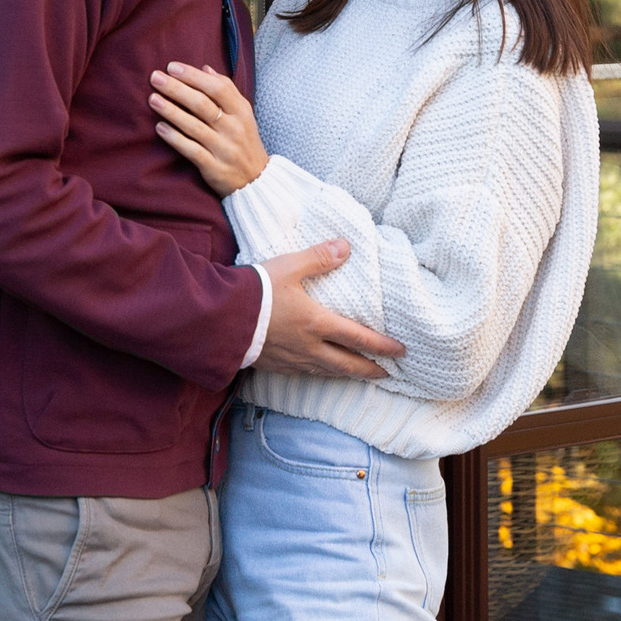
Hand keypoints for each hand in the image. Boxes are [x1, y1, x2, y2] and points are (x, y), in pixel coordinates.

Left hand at [150, 62, 268, 195]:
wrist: (256, 180)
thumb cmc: (244, 141)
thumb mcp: (243, 114)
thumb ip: (226, 90)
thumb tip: (205, 68)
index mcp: (241, 112)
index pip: (217, 87)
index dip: (193, 76)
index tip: (172, 67)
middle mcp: (233, 128)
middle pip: (202, 104)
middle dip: (177, 89)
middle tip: (155, 77)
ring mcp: (223, 149)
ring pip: (194, 126)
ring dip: (171, 111)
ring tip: (153, 99)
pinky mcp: (214, 167)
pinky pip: (191, 150)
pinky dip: (175, 138)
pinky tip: (160, 127)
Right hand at [251, 240, 405, 379]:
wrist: (219, 318)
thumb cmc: (255, 291)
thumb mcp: (289, 267)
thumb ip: (318, 258)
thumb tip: (346, 247)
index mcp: (317, 323)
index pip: (359, 338)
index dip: (382, 346)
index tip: (401, 351)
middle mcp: (309, 347)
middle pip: (347, 364)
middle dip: (370, 368)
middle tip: (387, 372)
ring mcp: (292, 359)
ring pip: (327, 372)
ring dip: (347, 374)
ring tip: (359, 374)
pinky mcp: (275, 365)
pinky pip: (305, 374)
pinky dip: (321, 374)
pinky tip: (320, 371)